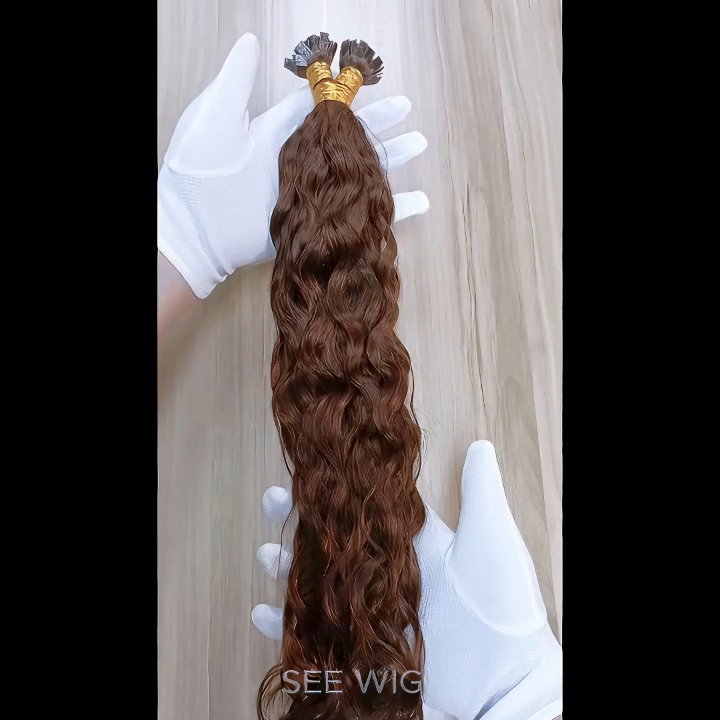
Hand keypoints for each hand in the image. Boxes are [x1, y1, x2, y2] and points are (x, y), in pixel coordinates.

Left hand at [158, 33, 429, 298]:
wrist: (193, 232)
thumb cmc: (198, 172)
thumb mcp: (215, 116)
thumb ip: (236, 80)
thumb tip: (252, 41)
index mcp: (279, 135)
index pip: (324, 114)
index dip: (351, 101)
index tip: (379, 89)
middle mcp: (299, 164)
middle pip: (348, 143)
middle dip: (380, 129)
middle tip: (411, 119)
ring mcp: (309, 197)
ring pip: (356, 175)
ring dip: (388, 163)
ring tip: (418, 147)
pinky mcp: (316, 225)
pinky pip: (357, 216)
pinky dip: (388, 212)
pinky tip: (416, 203)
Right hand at [253, 442, 562, 719]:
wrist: (504, 684)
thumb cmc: (501, 608)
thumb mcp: (490, 540)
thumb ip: (479, 493)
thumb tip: (479, 445)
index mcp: (410, 544)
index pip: (362, 509)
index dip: (333, 492)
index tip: (305, 473)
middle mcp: (385, 574)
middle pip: (332, 542)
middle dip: (300, 523)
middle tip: (271, 502)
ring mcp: (370, 611)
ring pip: (319, 583)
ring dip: (288, 568)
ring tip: (266, 556)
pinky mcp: (362, 647)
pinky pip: (316, 635)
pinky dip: (287, 627)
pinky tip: (264, 613)